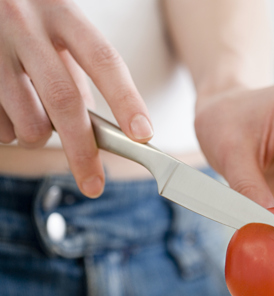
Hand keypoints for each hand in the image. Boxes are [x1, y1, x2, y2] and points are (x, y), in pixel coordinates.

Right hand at [0, 0, 152, 196]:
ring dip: (40, 136)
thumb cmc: (27, 14)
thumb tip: (98, 126)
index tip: (142, 135)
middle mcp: (25, 24)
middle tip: (94, 182)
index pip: (104, 61)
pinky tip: (9, 107)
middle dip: (83, 149)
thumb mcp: (59, 28)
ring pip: (27, 120)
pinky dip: (11, 130)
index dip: (126, 101)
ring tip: (37, 119)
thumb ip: (78, 71)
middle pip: (64, 100)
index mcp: (61, 12)